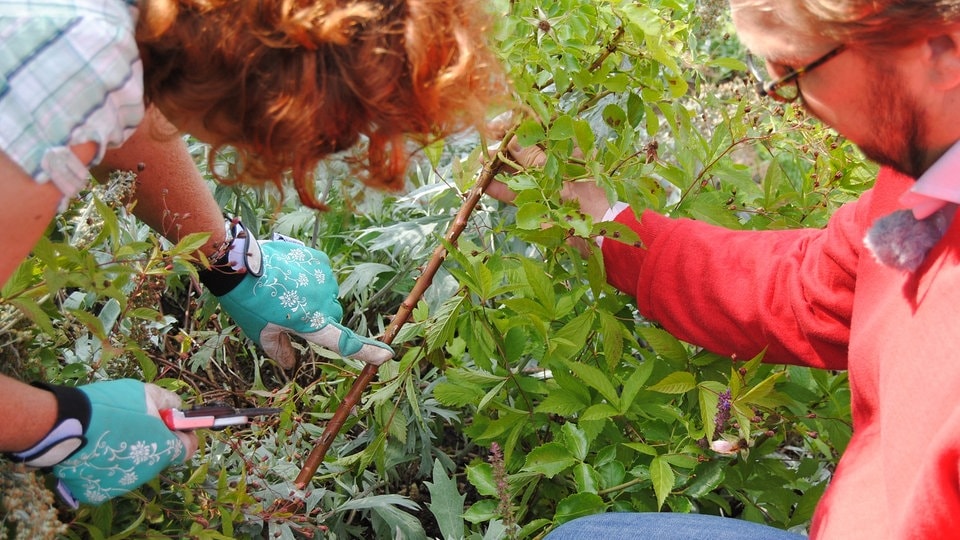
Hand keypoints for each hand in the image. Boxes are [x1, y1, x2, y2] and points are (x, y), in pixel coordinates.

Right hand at [43, 380, 196, 505]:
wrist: (63, 425)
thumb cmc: (110, 406)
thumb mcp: (146, 393)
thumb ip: (169, 402)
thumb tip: (177, 408)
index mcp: (164, 450)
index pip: (187, 448)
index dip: (183, 433)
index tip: (172, 422)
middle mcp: (147, 472)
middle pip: (158, 455)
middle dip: (152, 439)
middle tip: (134, 421)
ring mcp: (123, 484)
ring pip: (134, 466)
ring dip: (129, 451)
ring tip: (109, 432)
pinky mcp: (100, 492)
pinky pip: (110, 475)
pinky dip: (107, 463)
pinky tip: (95, 446)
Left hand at [209, 233, 393, 368]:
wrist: (239, 264)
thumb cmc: (248, 303)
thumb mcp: (260, 333)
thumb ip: (279, 350)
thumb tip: (290, 365)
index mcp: (314, 324)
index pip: (346, 343)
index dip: (368, 351)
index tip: (387, 356)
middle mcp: (326, 302)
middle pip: (332, 315)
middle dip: (317, 316)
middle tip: (288, 311)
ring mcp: (325, 279)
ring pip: (327, 293)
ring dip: (314, 295)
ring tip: (285, 289)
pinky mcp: (319, 260)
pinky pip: (322, 273)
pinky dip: (312, 276)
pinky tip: (291, 274)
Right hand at [486, 119, 610, 221]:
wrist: (598, 234)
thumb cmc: (587, 199)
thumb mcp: (558, 175)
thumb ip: (534, 159)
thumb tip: (512, 139)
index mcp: (569, 147)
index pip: (544, 125)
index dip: (523, 121)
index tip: (504, 121)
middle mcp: (556, 161)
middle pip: (527, 146)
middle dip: (506, 142)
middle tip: (487, 139)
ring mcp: (546, 181)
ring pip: (519, 169)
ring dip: (499, 165)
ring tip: (481, 161)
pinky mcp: (538, 201)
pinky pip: (517, 191)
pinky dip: (501, 189)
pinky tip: (484, 184)